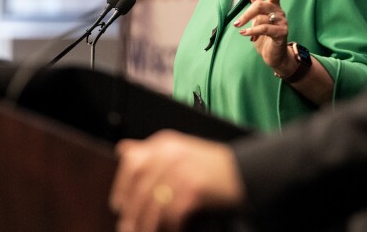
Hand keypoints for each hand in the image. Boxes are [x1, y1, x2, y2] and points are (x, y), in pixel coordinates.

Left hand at [109, 130, 243, 231]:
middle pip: (140, 189)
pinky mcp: (194, 189)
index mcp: (166, 143)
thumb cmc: (213, 167)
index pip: (132, 164)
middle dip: (133, 213)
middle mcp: (172, 154)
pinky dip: (169, 226)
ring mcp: (183, 171)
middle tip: (129, 227)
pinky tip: (172, 229)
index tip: (120, 206)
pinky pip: (172, 214)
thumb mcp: (182, 151)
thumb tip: (123, 149)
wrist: (246, 173)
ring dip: (147, 225)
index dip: (122, 187)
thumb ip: (153, 152)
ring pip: (154, 205)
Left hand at [233, 0, 290, 71]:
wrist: (275, 57)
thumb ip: (257, 5)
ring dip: (248, 24)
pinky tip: (245, 34)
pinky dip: (253, 31)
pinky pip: (265, 28)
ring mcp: (282, 23)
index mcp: (274, 8)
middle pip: (261, 4)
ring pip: (262, 16)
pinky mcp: (281, 33)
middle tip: (237, 23)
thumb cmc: (266, 38)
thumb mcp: (258, 20)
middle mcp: (279, 13)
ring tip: (240, 30)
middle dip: (247, 12)